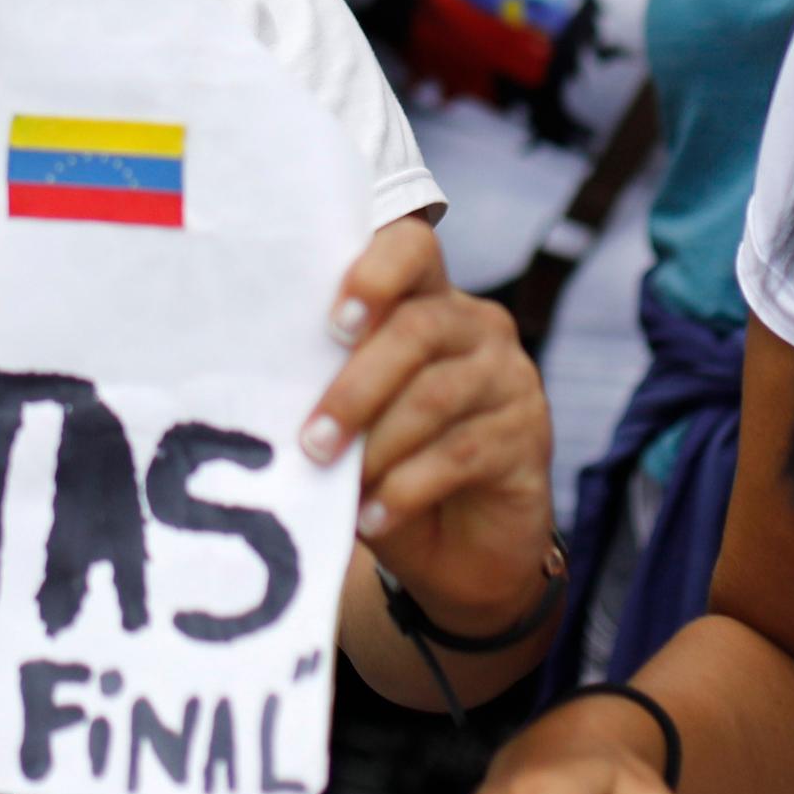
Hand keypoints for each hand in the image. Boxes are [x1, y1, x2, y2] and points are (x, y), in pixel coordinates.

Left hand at [306, 219, 553, 635]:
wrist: (461, 546)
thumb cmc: (390, 465)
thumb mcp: (357, 419)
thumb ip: (328, 386)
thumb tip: (265, 387)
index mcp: (427, 300)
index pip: (411, 247)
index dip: (375, 272)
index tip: (335, 322)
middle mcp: (476, 326)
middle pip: (417, 329)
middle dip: (355, 387)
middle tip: (312, 440)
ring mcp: (509, 378)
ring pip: (435, 395)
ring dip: (376, 444)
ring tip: (336, 483)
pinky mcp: (528, 436)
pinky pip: (460, 453)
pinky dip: (406, 489)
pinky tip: (374, 517)